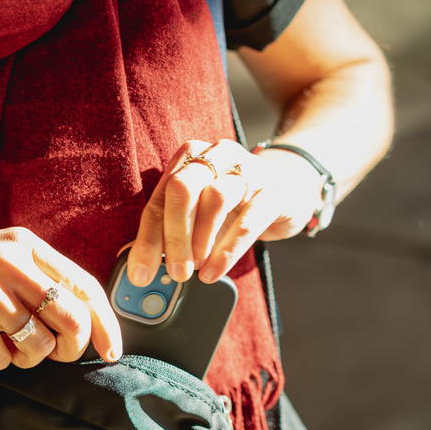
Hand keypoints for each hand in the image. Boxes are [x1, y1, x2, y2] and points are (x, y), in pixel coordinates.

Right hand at [0, 227, 122, 372]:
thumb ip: (37, 278)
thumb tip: (85, 321)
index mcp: (23, 244)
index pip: (84, 287)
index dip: (105, 324)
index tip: (112, 350)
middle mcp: (9, 262)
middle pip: (71, 321)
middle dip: (70, 349)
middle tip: (52, 356)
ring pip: (38, 347)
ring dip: (21, 357)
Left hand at [126, 138, 324, 285]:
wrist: (290, 187)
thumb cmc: (234, 204)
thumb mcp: (200, 213)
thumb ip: (173, 233)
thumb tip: (144, 270)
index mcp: (190, 157)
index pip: (160, 197)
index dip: (147, 237)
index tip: (140, 273)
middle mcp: (217, 156)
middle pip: (183, 188)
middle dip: (173, 234)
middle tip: (173, 271)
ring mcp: (248, 171)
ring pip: (214, 198)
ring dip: (200, 240)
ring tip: (196, 270)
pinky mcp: (274, 192)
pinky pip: (248, 220)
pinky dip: (228, 250)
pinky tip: (215, 271)